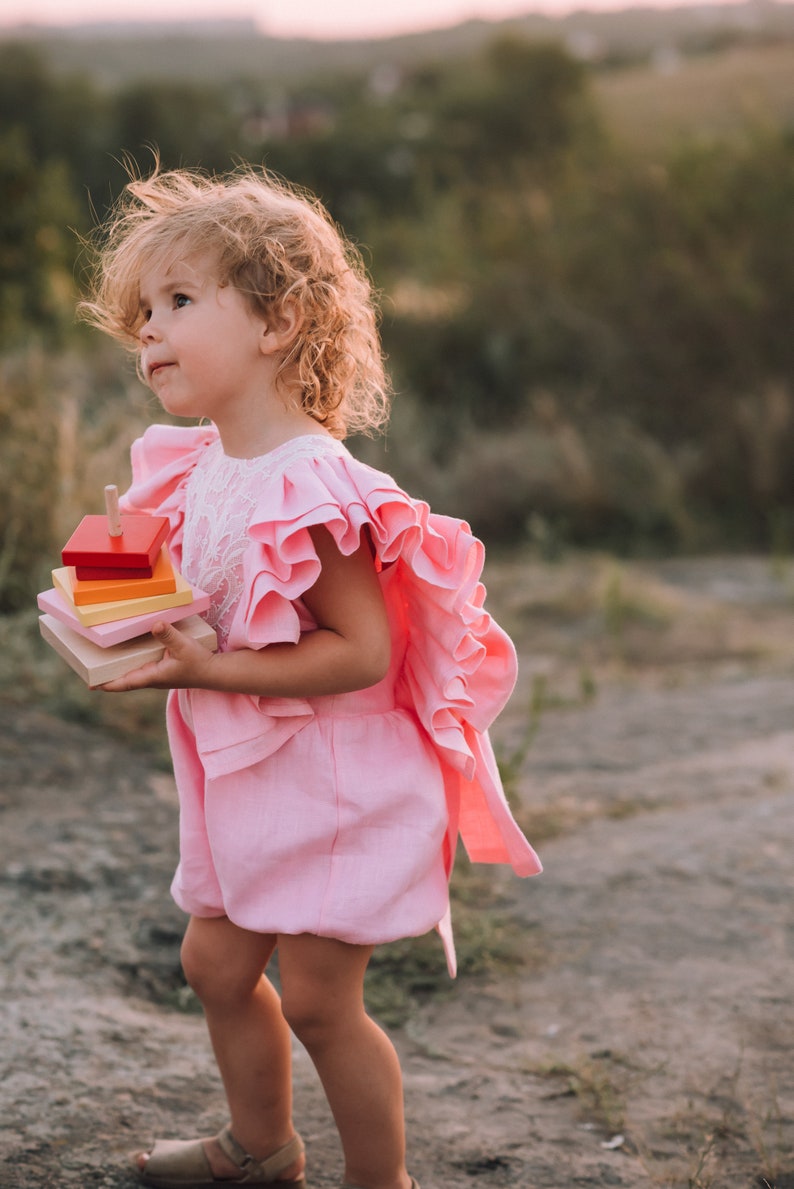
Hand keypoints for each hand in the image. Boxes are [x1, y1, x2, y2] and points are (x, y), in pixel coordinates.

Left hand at [97, 621, 216, 692]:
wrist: (214, 672)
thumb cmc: (199, 662)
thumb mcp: (184, 646)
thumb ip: (169, 635)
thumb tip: (155, 624)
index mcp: (152, 677)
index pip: (124, 684)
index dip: (106, 685)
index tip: (90, 684)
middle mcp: (151, 678)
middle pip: (123, 680)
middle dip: (106, 676)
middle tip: (88, 668)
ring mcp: (156, 674)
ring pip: (131, 674)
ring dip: (117, 669)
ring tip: (101, 659)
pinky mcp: (162, 668)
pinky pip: (141, 667)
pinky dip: (130, 662)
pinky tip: (126, 652)